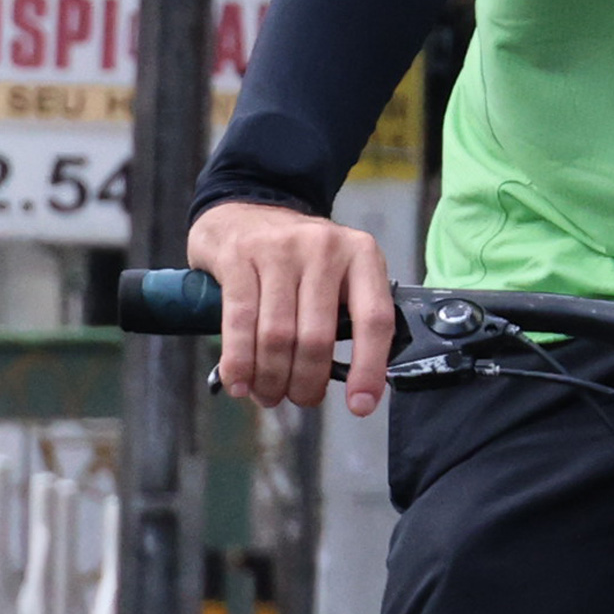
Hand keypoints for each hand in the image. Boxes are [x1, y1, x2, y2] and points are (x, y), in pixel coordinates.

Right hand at [186, 200, 393, 413]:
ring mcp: (279, 250)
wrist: (246, 208)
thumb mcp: (338, 272)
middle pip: (319, 336)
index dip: (369, 369)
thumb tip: (354, 382)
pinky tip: (240, 382)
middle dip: (308, 381)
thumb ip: (348, 313)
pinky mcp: (238, 257)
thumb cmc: (298, 257)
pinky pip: (240, 322)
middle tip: (301, 400)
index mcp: (362, 255)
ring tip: (269, 396)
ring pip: (279, 335)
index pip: (375, 320)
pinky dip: (240, 361)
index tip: (360, 405)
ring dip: (273, 377)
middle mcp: (324, 248)